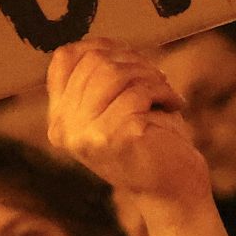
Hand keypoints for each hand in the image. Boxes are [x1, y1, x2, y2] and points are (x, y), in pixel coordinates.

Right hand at [47, 39, 211, 208]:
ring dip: (150, 75)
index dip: (102, 46)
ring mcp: (86, 134)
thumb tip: (103, 43)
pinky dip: (163, 92)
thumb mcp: (116, 109)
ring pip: (115, 72)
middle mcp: (65, 128)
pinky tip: (174, 104)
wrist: (173, 192)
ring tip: (165, 91)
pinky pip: (139, 91)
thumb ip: (100, 81)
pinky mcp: (113, 137)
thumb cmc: (151, 143)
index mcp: (60, 119)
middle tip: (157, 77)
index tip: (131, 57)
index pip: (65, 58)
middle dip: (134, 61)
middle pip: (94, 61)